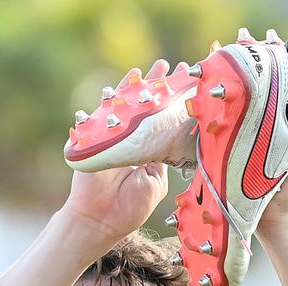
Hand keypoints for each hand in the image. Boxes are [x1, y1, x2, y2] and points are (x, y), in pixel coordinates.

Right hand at [61, 59, 184, 248]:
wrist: (100, 218)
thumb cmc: (129, 207)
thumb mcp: (155, 182)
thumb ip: (163, 159)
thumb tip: (173, 135)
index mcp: (149, 152)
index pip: (164, 123)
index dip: (176, 106)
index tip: (190, 89)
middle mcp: (134, 141)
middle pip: (149, 108)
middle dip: (163, 87)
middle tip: (178, 69)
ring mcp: (115, 135)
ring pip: (131, 103)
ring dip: (145, 83)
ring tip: (161, 66)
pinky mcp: (97, 133)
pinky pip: (109, 107)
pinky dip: (121, 91)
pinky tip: (134, 76)